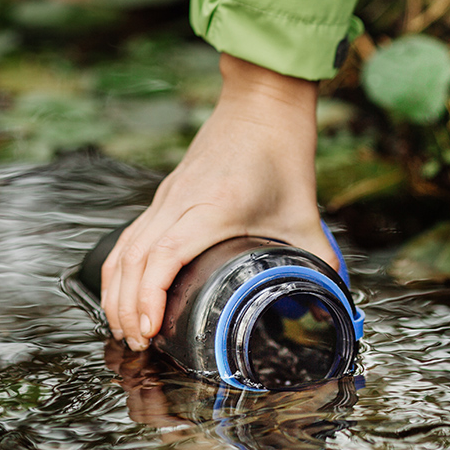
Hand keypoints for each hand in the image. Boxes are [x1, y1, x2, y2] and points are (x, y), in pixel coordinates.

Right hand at [100, 53, 336, 350]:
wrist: (261, 104)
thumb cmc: (280, 151)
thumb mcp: (305, 212)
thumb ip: (318, 258)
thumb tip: (332, 298)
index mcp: (213, 206)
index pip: (166, 254)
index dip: (150, 295)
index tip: (150, 328)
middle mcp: (181, 202)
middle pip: (134, 259)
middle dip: (127, 307)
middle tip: (137, 344)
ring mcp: (167, 198)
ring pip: (125, 249)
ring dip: (117, 292)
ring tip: (126, 329)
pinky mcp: (164, 197)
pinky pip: (130, 237)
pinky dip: (119, 270)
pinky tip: (121, 294)